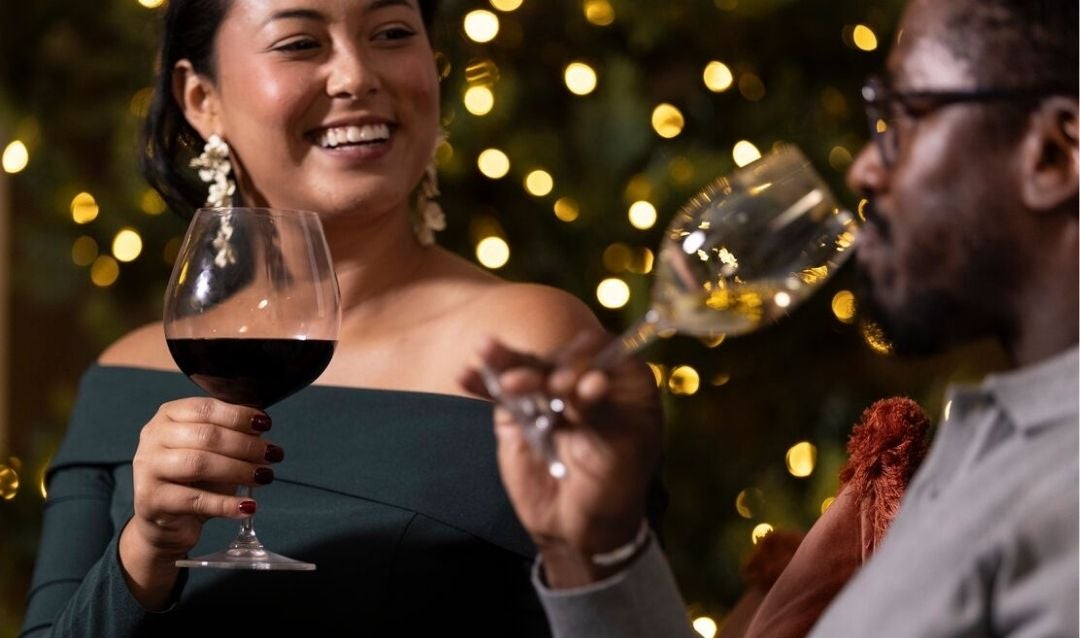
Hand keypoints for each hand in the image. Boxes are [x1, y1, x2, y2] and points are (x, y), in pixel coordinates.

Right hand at [118, 397, 280, 607]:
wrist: (164, 521)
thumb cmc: (192, 479)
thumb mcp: (210, 449)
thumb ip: (230, 432)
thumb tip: (261, 423)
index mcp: (168, 416)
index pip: (206, 408)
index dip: (239, 416)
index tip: (266, 424)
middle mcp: (153, 438)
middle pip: (206, 435)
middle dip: (246, 445)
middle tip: (273, 455)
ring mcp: (148, 468)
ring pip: (199, 464)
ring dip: (239, 470)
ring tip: (265, 477)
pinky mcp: (151, 500)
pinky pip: (195, 501)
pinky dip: (226, 504)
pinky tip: (248, 506)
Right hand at [461, 334, 662, 587]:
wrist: (578, 525)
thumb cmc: (614, 483)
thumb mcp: (623, 449)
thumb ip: (604, 411)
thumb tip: (594, 381)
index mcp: (620, 380)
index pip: (603, 352)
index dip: (590, 361)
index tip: (580, 383)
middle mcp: (582, 378)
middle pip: (560, 356)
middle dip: (551, 367)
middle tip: (552, 387)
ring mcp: (545, 394)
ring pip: (525, 368)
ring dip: (505, 358)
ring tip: (486, 349)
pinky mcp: (515, 412)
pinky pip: (498, 394)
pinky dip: (480, 382)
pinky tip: (465, 374)